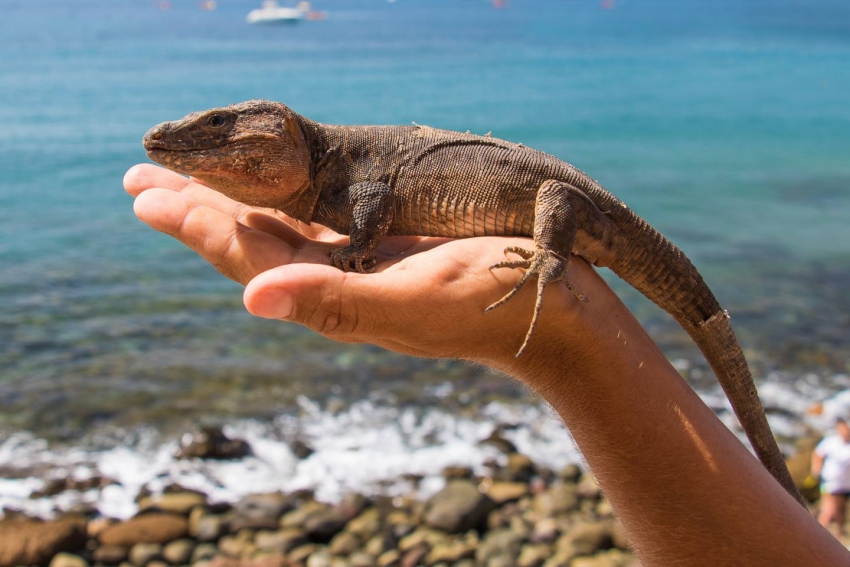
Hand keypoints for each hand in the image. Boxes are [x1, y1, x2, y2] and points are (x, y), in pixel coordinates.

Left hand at [124, 164, 594, 369]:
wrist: (553, 315)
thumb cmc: (492, 301)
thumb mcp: (414, 302)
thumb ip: (337, 302)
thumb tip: (251, 300)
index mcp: (335, 296)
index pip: (247, 254)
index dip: (195, 223)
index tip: (145, 193)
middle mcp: (339, 282)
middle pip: (249, 240)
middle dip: (196, 211)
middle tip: (143, 182)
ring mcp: (363, 267)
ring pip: (279, 231)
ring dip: (231, 206)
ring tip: (190, 189)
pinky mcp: (388, 252)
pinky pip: (319, 225)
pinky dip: (282, 205)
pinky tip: (274, 198)